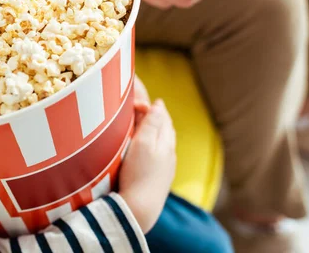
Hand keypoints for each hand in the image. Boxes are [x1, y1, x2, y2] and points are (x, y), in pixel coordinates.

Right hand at [119, 97, 175, 232]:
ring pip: (163, 143)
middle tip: (146, 106)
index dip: (153, 106)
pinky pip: (159, 155)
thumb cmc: (139, 174)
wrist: (140, 209)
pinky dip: (154, 145)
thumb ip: (151, 123)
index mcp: (166, 142)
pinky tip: (148, 150)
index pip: (162, 117)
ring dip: (156, 131)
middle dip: (157, 116)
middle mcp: (169, 154)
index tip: (141, 98)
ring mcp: (165, 168)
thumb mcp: (143, 143)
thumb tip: (159, 105)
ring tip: (147, 124)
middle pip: (165, 129)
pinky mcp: (158, 180)